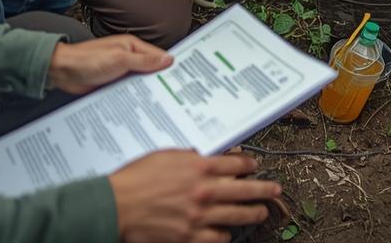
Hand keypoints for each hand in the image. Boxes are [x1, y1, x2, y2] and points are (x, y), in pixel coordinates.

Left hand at [48, 35, 172, 94]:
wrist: (61, 72)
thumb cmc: (86, 60)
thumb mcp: (119, 59)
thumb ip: (144, 61)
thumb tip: (167, 60)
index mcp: (132, 47)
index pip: (158, 56)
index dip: (170, 66)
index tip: (183, 77)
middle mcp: (128, 58)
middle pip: (151, 71)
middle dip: (161, 81)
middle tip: (175, 96)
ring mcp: (121, 72)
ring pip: (140, 82)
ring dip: (146, 91)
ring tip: (162, 104)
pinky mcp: (113, 84)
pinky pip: (128, 91)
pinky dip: (134, 97)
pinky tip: (141, 107)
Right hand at [110, 150, 278, 242]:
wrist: (116, 206)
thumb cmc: (135, 179)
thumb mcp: (165, 156)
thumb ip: (188, 157)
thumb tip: (203, 157)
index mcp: (198, 167)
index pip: (235, 164)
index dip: (248, 166)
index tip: (254, 167)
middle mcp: (204, 191)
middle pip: (245, 190)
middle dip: (264, 190)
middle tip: (275, 190)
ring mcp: (199, 216)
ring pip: (237, 215)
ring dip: (253, 213)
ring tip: (261, 213)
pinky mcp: (190, 236)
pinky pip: (218, 238)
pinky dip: (225, 236)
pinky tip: (228, 233)